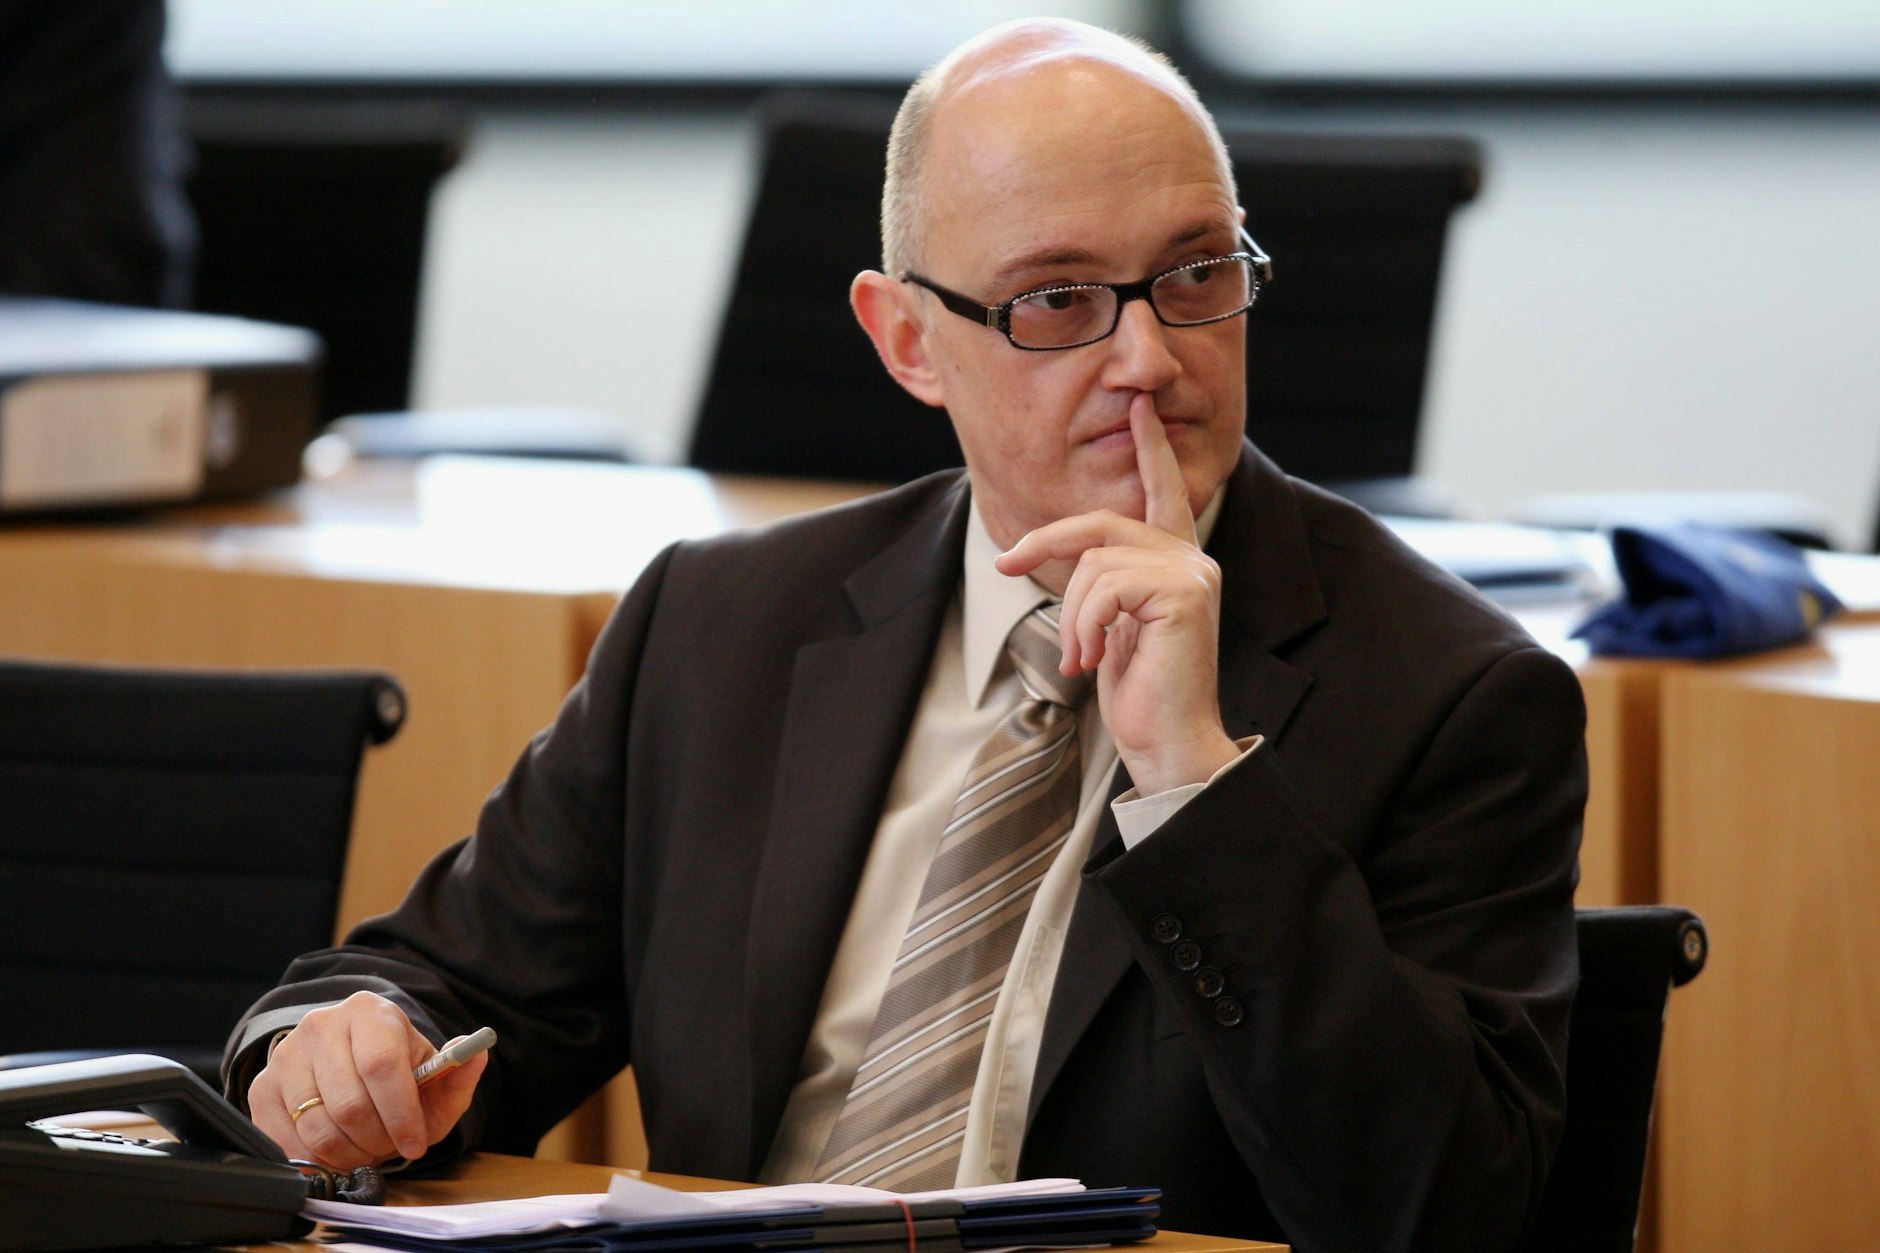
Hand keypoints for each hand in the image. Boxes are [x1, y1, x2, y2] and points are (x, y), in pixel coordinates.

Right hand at [247, 990, 486, 1169]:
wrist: (346, 1061)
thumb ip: (459, 1072)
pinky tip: (338, 1149)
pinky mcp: (262, 1088)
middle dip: (378, 1139)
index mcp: (370, 1013)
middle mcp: (322, 1026)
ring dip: (349, 1153)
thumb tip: (478, 1054)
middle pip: (350, 1103)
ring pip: (318, 1127)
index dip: (401, 1113)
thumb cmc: (396, 1073)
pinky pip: (287, 1141)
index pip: (381, 1066)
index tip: (415, 1143)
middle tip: (391, 1147)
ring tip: (367, 1147)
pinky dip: (318, 1159)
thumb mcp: (434, 1074)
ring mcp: (286, 1056)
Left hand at [995, 394, 1240, 794]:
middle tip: (1004, 565)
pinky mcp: (1183, 594)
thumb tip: (1065, 556)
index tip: (1141, 409)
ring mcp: (1192, 574)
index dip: (1150, 450)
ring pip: (1095, 562)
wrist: (1168, 744)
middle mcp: (1192, 559)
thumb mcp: (1110, 628)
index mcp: (1176, 563)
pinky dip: (1084, 625)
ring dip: (1071, 615)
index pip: (1163, 493)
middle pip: (1102, 524)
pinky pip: (1105, 587)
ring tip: (1081, 657)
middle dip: (1045, 542)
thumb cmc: (1140, 693)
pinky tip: (1092, 660)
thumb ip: (1102, 584)